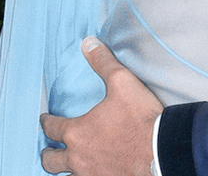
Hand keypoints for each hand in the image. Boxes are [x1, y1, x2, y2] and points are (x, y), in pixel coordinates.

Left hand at [40, 37, 160, 175]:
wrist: (161, 152)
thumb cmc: (140, 119)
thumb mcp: (122, 83)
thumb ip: (103, 62)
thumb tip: (88, 43)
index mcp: (77, 132)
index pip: (52, 128)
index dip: (47, 122)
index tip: (46, 120)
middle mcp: (78, 157)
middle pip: (51, 160)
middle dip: (48, 154)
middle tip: (49, 151)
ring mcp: (90, 175)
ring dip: (64, 170)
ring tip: (67, 167)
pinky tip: (90, 174)